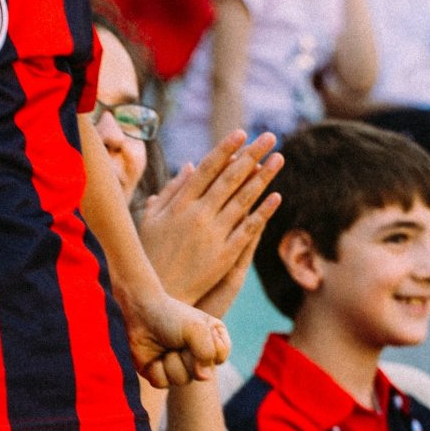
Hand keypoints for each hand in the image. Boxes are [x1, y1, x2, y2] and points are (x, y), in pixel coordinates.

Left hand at [125, 285, 230, 391]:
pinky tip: (154, 357)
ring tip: (165, 347)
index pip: (220, 358)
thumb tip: (204, 378)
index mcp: (213, 342)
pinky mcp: (161, 375)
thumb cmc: (170, 316)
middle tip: (177, 340)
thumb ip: (207, 352)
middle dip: (187, 356)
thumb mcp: (196, 328)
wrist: (140, 313)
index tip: (197, 331)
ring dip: (170, 362)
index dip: (208, 349)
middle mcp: (198, 358)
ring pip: (182, 380)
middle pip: (202, 374)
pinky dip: (156, 369)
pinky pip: (163, 383)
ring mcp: (179, 368)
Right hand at [138, 131, 282, 315]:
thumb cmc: (150, 256)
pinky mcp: (225, 256)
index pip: (207, 169)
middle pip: (230, 179)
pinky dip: (263, 212)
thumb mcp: (151, 220)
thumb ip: (171, 191)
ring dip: (263, 177)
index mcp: (179, 205)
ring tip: (279, 159)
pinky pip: (248, 229)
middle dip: (252, 155)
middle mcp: (197, 216)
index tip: (241, 132)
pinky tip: (277, 197)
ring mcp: (213, 235)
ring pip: (243, 200)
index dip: (225, 149)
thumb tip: (191, 164)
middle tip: (270, 137)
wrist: (159, 297)